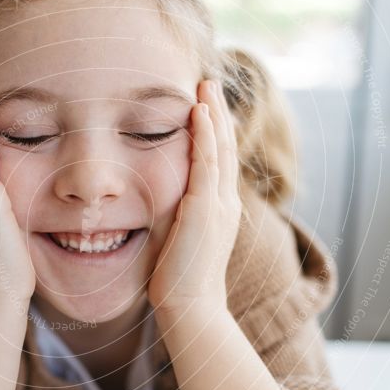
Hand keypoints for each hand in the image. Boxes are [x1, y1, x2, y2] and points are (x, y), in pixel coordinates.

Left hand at [147, 79, 242, 315]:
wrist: (191, 307)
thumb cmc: (179, 281)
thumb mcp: (180, 241)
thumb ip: (178, 219)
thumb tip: (163, 208)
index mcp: (220, 209)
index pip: (219, 161)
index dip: (215, 131)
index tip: (205, 105)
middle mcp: (225, 202)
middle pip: (226, 147)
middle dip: (218, 113)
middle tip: (210, 82)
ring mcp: (218, 205)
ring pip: (220, 149)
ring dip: (213, 114)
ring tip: (206, 86)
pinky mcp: (205, 210)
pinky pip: (206, 164)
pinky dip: (205, 136)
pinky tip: (198, 113)